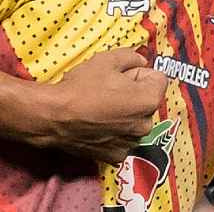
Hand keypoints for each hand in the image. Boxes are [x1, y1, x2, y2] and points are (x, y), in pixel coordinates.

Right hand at [40, 48, 167, 164]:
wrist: (54, 116)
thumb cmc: (82, 86)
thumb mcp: (107, 59)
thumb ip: (132, 57)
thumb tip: (141, 62)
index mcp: (149, 100)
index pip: (158, 79)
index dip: (138, 73)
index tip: (120, 76)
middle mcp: (146, 125)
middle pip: (146, 101)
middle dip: (133, 94)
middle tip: (107, 91)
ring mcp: (131, 143)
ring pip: (135, 121)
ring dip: (124, 114)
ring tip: (100, 108)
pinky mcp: (116, 156)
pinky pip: (122, 138)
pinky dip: (114, 132)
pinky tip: (97, 124)